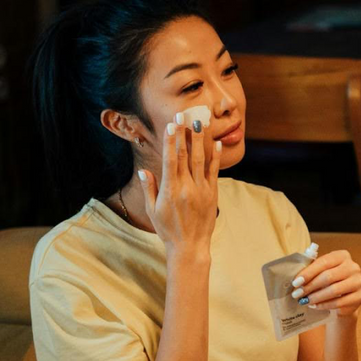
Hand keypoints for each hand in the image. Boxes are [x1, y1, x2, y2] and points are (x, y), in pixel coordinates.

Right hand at [138, 113, 220, 254]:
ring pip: (201, 159)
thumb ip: (150, 188)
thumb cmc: (167, 229)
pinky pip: (214, 172)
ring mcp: (201, 189)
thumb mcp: (153, 210)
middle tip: (184, 114)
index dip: (171, 141)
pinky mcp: (212, 194)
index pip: (170, 159)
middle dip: (184, 133)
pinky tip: (217, 143)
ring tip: (200, 122)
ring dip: (200, 140)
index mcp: (170, 189)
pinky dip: (216, 157)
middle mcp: (187, 187)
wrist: (190, 246)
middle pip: (186, 155)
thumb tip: (143, 171)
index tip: (171, 125)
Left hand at [290, 248, 360, 317]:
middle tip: (297, 294)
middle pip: (328, 276)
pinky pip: (339, 302)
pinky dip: (324, 305)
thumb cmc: (330, 282)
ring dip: (316, 297)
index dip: (308, 273)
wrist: (346, 299)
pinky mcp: (360, 296)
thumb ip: (312, 270)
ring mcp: (359, 281)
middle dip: (310, 286)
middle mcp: (353, 266)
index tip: (295, 283)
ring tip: (304, 301)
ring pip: (334, 290)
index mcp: (342, 256)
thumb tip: (296, 279)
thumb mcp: (322, 272)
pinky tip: (315, 306)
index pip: (323, 262)